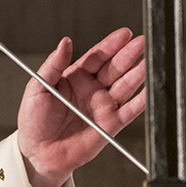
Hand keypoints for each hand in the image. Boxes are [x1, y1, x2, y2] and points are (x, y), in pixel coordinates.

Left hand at [17, 28, 146, 186]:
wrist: (37, 152)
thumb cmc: (33, 121)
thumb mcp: (37, 88)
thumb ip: (52, 65)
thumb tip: (64, 43)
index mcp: (74, 78)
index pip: (96, 57)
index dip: (111, 45)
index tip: (124, 34)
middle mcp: (92, 89)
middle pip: (115, 68)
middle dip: (130, 54)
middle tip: (143, 42)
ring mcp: (103, 106)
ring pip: (126, 85)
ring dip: (139, 72)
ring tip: (151, 60)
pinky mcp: (111, 124)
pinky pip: (131, 110)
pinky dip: (143, 100)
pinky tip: (152, 89)